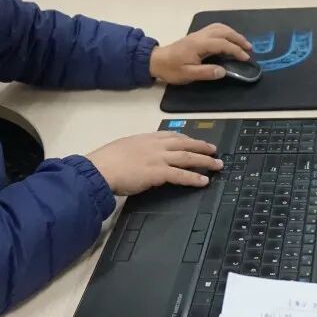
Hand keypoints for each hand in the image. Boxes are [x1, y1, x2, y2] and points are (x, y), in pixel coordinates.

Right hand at [87, 132, 223, 195]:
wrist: (99, 169)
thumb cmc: (106, 162)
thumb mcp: (123, 148)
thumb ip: (137, 151)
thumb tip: (141, 157)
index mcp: (146, 138)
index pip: (172, 135)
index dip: (187, 139)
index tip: (195, 141)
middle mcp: (155, 145)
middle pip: (185, 143)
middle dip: (202, 147)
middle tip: (214, 151)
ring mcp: (158, 158)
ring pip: (188, 157)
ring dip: (205, 161)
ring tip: (217, 165)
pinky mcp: (158, 172)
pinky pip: (181, 174)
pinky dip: (194, 177)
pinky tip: (204, 181)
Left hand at [149, 23, 252, 84]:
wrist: (156, 61)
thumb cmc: (171, 69)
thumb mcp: (188, 74)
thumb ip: (206, 73)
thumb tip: (223, 71)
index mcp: (199, 45)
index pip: (222, 44)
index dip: (236, 50)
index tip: (245, 58)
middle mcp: (200, 36)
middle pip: (223, 32)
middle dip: (238, 38)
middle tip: (249, 48)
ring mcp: (198, 34)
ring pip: (219, 27)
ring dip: (232, 33)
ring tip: (242, 43)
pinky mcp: (196, 36)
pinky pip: (214, 29)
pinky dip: (225, 32)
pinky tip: (228, 38)